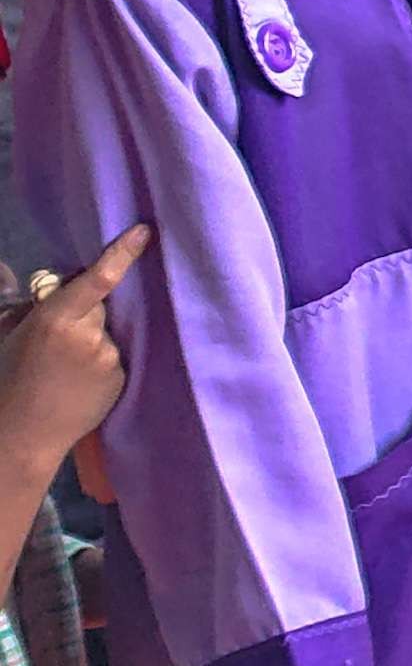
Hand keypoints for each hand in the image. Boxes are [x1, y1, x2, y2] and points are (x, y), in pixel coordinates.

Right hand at [0, 224, 145, 485]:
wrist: (20, 435)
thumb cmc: (8, 378)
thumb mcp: (10, 334)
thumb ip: (32, 305)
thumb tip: (47, 283)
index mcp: (55, 320)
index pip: (98, 279)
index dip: (122, 253)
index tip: (144, 231)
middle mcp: (88, 335)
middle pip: (102, 304)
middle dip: (87, 310)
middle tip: (60, 337)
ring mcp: (108, 358)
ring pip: (108, 331)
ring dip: (94, 337)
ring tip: (65, 366)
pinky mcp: (120, 377)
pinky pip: (115, 355)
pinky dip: (101, 360)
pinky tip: (78, 381)